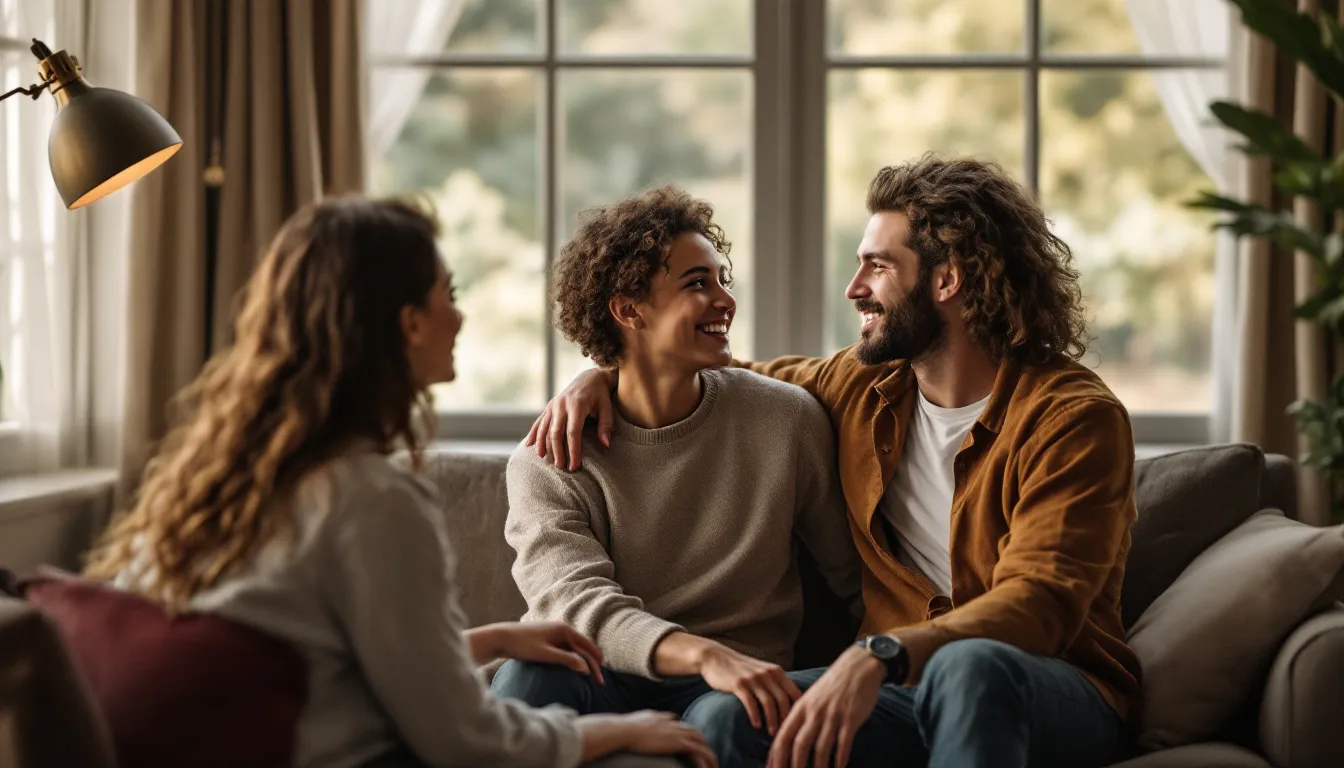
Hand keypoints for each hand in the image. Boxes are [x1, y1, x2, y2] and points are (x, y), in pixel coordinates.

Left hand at [490, 621, 604, 683]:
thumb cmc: (522, 645)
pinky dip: (573, 660)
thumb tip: (586, 668)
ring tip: (590, 678)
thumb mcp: (546, 654)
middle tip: (598, 682)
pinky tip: (573, 670)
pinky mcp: (547, 640)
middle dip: (592, 664)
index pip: (587, 646)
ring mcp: (554, 634)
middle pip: (582, 648)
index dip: (596, 662)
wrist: (500, 638)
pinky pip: (565, 651)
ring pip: (574, 650)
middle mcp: (561, 629)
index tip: (602, 677)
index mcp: (564, 629)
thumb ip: (566, 660)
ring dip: (583, 663)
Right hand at [524, 368, 615, 469]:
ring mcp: (553, 405)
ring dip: (544, 445)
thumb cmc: (600, 395)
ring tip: (546, 460)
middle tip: (561, 467)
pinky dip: (533, 434)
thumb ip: (606, 425)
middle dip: (557, 451)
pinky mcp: (549, 406)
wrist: (589, 377)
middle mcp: (562, 404)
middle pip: (556, 432)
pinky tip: (529, 446)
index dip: (573, 450)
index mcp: (577, 405)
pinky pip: (539, 422)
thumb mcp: (607, 408)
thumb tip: (605, 445)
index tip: (575, 465)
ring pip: (545, 428)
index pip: (573, 432)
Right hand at [577, 711, 716, 767]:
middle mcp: (670, 722)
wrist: (621, 730)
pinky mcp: (678, 742)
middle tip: (706, 755)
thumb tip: (619, 732)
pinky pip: (698, 752)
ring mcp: (676, 731)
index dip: (684, 731)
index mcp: (659, 718)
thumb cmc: (618, 731)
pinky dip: (705, 760)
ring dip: (708, 754)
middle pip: (693, 731)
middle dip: (701, 742)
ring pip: (700, 741)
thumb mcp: (625, 726)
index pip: (677, 722)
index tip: (688, 738)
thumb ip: (630, 728)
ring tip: (713, 766)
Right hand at [698, 644, 802, 736]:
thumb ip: (776, 683)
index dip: (798, 711)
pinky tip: (755, 725)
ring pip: (768, 703)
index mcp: (776, 671)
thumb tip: (791, 704)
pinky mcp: (738, 684)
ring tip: (771, 733)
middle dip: (785, 720)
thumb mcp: (763, 671)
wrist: (716, 657)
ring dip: (772, 721)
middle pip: (783, 700)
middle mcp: (767, 673)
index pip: (794, 693)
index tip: (796, 725)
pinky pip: (750, 702)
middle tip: (784, 734)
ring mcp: (753, 678)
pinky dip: (755, 716)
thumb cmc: (741, 668)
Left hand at [767, 646, 884, 767]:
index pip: (783, 736)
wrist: (856, 667)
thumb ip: (799, 718)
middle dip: (795, 765)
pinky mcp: (851, 718)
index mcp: (800, 708)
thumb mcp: (810, 698)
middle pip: (799, 744)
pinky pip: (843, 743)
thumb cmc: (831, 686)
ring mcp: (832, 715)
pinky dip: (840, 759)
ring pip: (821, 747)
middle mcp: (814, 712)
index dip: (776, 756)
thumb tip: (788, 741)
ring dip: (818, 767)